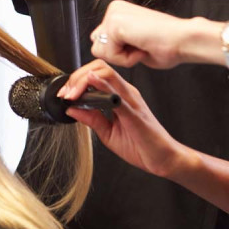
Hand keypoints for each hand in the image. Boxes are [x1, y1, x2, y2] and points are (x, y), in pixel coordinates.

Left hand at [59, 60, 181, 177]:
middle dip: (77, 76)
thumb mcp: (108, 133)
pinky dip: (104, 86)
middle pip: (100, 68)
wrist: (164, 159)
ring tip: (71, 94)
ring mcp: (132, 101)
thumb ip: (92, 119)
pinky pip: (118, 96)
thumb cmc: (141, 145)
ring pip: (108, 75)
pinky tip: (93, 84)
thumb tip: (71, 109)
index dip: (77, 78)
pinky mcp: (135, 114)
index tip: (64, 92)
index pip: (98, 73)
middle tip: (65, 93)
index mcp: (121, 95)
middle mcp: (127, 93)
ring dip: (84, 80)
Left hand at [89, 0, 195, 68]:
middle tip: (141, 47)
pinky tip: (142, 47)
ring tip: (142, 47)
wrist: (183, 39)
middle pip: (98, 45)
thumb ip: (117, 43)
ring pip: (100, 51)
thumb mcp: (133, 44)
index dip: (120, 52)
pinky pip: (109, 54)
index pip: (102, 41)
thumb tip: (101, 47)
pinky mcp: (115, 23)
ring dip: (122, 57)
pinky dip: (126, 59)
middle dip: (117, 54)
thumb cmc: (167, 45)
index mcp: (119, 12)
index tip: (141, 45)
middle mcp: (114, 9)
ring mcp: (113, 14)